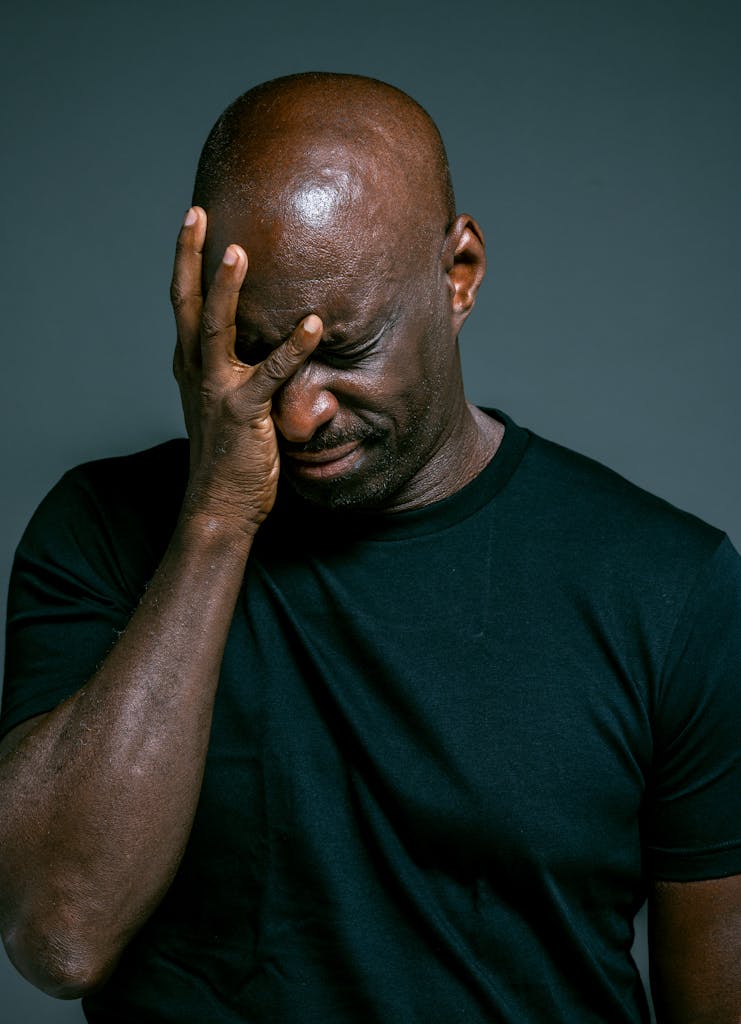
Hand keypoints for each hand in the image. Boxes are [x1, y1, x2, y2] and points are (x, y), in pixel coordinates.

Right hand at [171, 207, 321, 536]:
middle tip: (196, 214)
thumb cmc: (227, 455)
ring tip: (239, 252)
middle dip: (189, 257)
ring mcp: (217, 391)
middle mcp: (196, 371)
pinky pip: (270, 375)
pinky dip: (293, 349)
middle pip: (185, 303)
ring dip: (226, 290)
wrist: (217, 505)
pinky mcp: (244, 414)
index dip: (186, 261)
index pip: (182, 303)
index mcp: (191, 366)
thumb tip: (262, 344)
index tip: (194, 221)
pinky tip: (315, 325)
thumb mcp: (222, 404)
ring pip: (216, 330)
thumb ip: (235, 370)